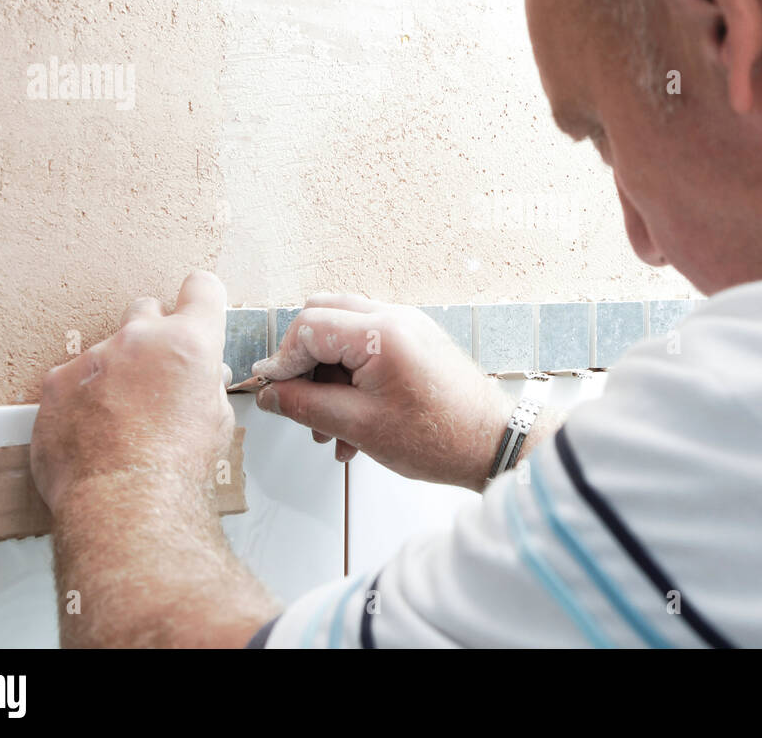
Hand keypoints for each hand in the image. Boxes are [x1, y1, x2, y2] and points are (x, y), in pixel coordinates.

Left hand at [30, 271, 234, 516]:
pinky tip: (92, 431)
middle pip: (147, 309)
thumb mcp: (218, 420)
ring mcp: (93, 357)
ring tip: (120, 417)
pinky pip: (72, 379)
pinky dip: (81, 398)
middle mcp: (140, 337)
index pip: (202, 287)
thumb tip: (201, 378)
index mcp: (190, 341)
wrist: (125, 500)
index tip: (197, 310)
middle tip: (157, 374)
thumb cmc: (177, 466)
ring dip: (115, 371)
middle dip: (153, 334)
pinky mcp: (56, 382)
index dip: (201, 299)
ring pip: (107, 350)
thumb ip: (206, 384)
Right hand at [251, 294, 515, 491]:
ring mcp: (408, 327)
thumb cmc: (437, 437)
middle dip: (305, 365)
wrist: (491, 444)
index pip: (309, 327)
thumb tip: (270, 394)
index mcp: (380, 332)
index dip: (283, 361)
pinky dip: (352, 379)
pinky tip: (352, 426)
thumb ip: (305, 405)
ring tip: (329, 430)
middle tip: (299, 405)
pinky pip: (369, 349)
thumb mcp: (358, 426)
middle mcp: (395, 317)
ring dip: (328, 378)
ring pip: (345, 336)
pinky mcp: (416, 342)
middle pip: (324, 320)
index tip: (273, 393)